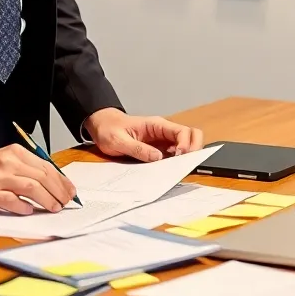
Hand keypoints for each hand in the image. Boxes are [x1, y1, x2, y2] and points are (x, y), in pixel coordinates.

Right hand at [0, 142, 75, 214]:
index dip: (61, 180)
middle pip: (42, 176)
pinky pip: (10, 200)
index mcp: (16, 154)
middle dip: (58, 191)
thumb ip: (26, 169)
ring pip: (31, 187)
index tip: (71, 191)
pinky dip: (22, 206)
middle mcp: (9, 163)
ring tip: (54, 208)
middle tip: (66, 203)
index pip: (46, 166)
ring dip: (46, 199)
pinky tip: (29, 211)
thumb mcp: (7, 161)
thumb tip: (51, 184)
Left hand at [84, 108, 204, 162]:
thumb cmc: (108, 129)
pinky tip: (169, 171)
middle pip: (190, 135)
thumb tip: (158, 158)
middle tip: (185, 163)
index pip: (182, 131)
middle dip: (194, 149)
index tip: (179, 158)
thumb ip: (138, 149)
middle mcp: (163, 132)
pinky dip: (176, 163)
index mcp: (156, 125)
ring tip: (177, 170)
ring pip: (185, 145)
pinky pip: (173, 155)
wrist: (101, 125)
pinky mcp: (158, 149)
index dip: (186, 145)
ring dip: (186, 157)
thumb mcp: (119, 140)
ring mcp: (162, 141)